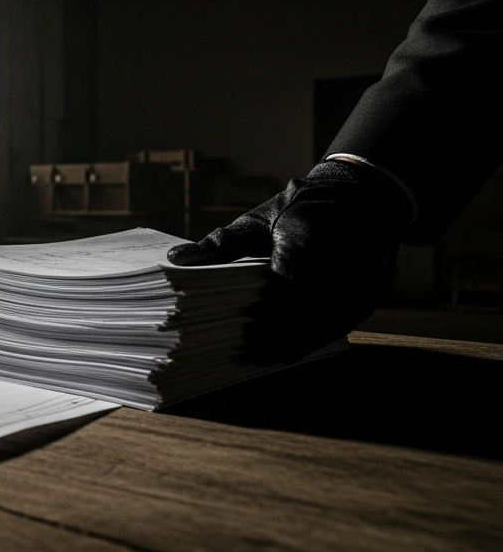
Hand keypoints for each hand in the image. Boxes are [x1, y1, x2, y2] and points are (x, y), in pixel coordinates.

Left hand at [166, 160, 405, 363]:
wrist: (365, 195)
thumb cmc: (301, 208)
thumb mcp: (260, 219)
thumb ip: (221, 244)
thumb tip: (178, 259)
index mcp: (304, 243)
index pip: (277, 291)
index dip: (259, 317)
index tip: (238, 335)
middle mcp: (338, 265)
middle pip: (300, 313)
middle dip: (274, 334)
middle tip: (248, 352)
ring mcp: (361, 281)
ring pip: (323, 324)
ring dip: (294, 343)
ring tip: (265, 357)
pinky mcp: (373, 292)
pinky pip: (342, 323)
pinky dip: (316, 338)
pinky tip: (293, 351)